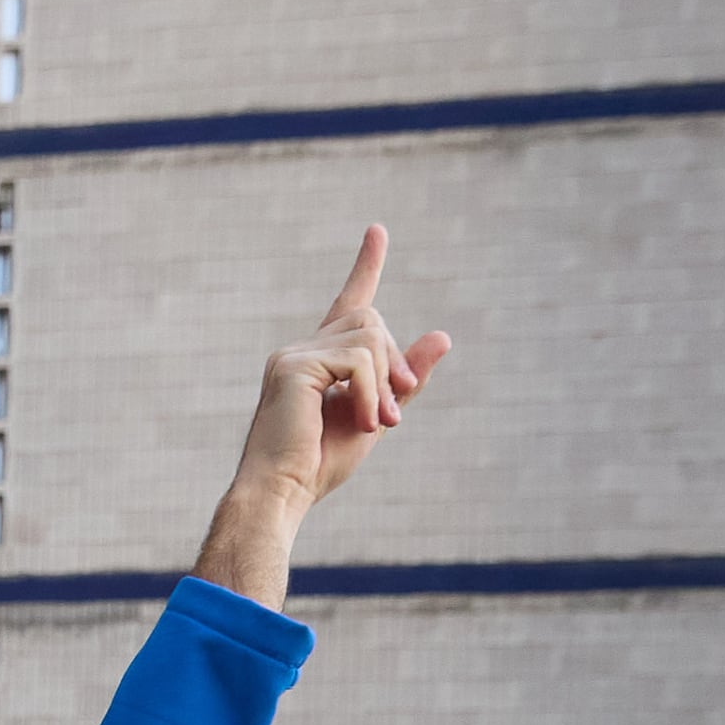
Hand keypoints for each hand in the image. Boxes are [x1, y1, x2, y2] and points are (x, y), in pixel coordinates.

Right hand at [197, 228, 449, 598]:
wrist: (281, 493)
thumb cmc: (318, 464)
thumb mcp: (376, 415)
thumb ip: (405, 379)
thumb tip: (442, 335)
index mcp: (318, 361)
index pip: (349, 303)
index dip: (366, 265)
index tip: (377, 230)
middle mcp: (300, 351)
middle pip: (371, 319)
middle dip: (395, 363)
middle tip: (395, 416)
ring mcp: (293, 356)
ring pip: (369, 336)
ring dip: (385, 384)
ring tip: (376, 424)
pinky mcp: (293, 367)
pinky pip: (358, 360)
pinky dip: (371, 394)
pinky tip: (363, 423)